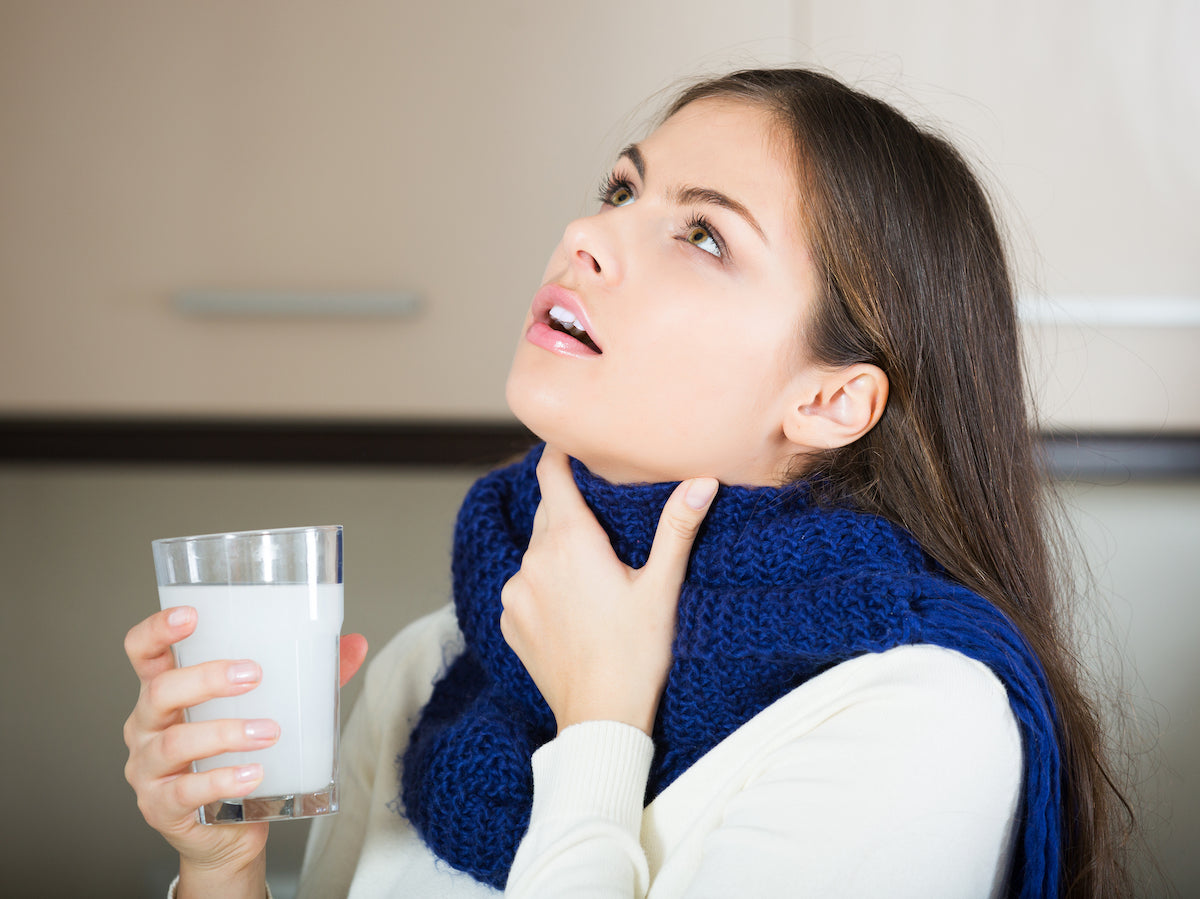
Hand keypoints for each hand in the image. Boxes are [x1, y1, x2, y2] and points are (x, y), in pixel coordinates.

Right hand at [122, 607, 367, 888]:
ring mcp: (148, 769)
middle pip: (160, 691)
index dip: (158, 630)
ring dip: (225, 733)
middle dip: (206, 678)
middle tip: (254, 674)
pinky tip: (254, 774)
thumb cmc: (239, 758)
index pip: (143, 652)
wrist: (227, 833)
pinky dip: (223, 780)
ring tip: (268, 731)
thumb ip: (306, 677)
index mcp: (165, 692)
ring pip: (175, 742)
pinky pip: (186, 791)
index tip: (191, 615)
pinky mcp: (161, 807)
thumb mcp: (266, 710)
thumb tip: (355, 644)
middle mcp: (147, 726)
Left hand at [500, 446, 716, 734]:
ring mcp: (515, 591)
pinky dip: (544, 584)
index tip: (573, 443)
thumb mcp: (662, 587)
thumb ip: (677, 528)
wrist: (600, 720)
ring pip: (535, 550)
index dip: (559, 453)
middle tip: (603, 510)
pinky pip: (524, 586)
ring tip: (594, 568)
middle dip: (570, 504)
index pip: (552, 474)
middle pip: (547, 510)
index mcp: (570, 541)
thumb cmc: (636, 653)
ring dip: (557, 548)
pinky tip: (574, 606)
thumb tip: (701, 481)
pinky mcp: (509, 620)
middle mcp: (533, 559)